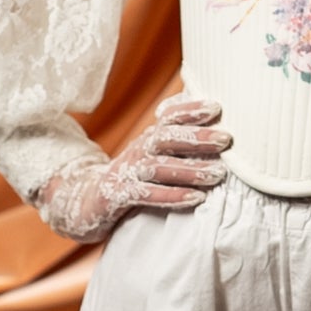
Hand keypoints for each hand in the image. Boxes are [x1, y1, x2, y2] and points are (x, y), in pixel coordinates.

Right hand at [34, 97, 230, 241]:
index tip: (217, 107)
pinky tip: (196, 199)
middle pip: (166, 138)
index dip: (190, 110)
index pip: (169, 118)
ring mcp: (126, 173)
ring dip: (190, 170)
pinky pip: (146, 195)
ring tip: (218, 174)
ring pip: (159, 168)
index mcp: (148, 139)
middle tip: (226, 139)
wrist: (84, 203)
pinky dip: (171, 196)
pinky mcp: (117, 196)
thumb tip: (213, 124)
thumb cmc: (130, 179)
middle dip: (196, 138)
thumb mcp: (150, 156)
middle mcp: (137, 151)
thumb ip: (175, 143)